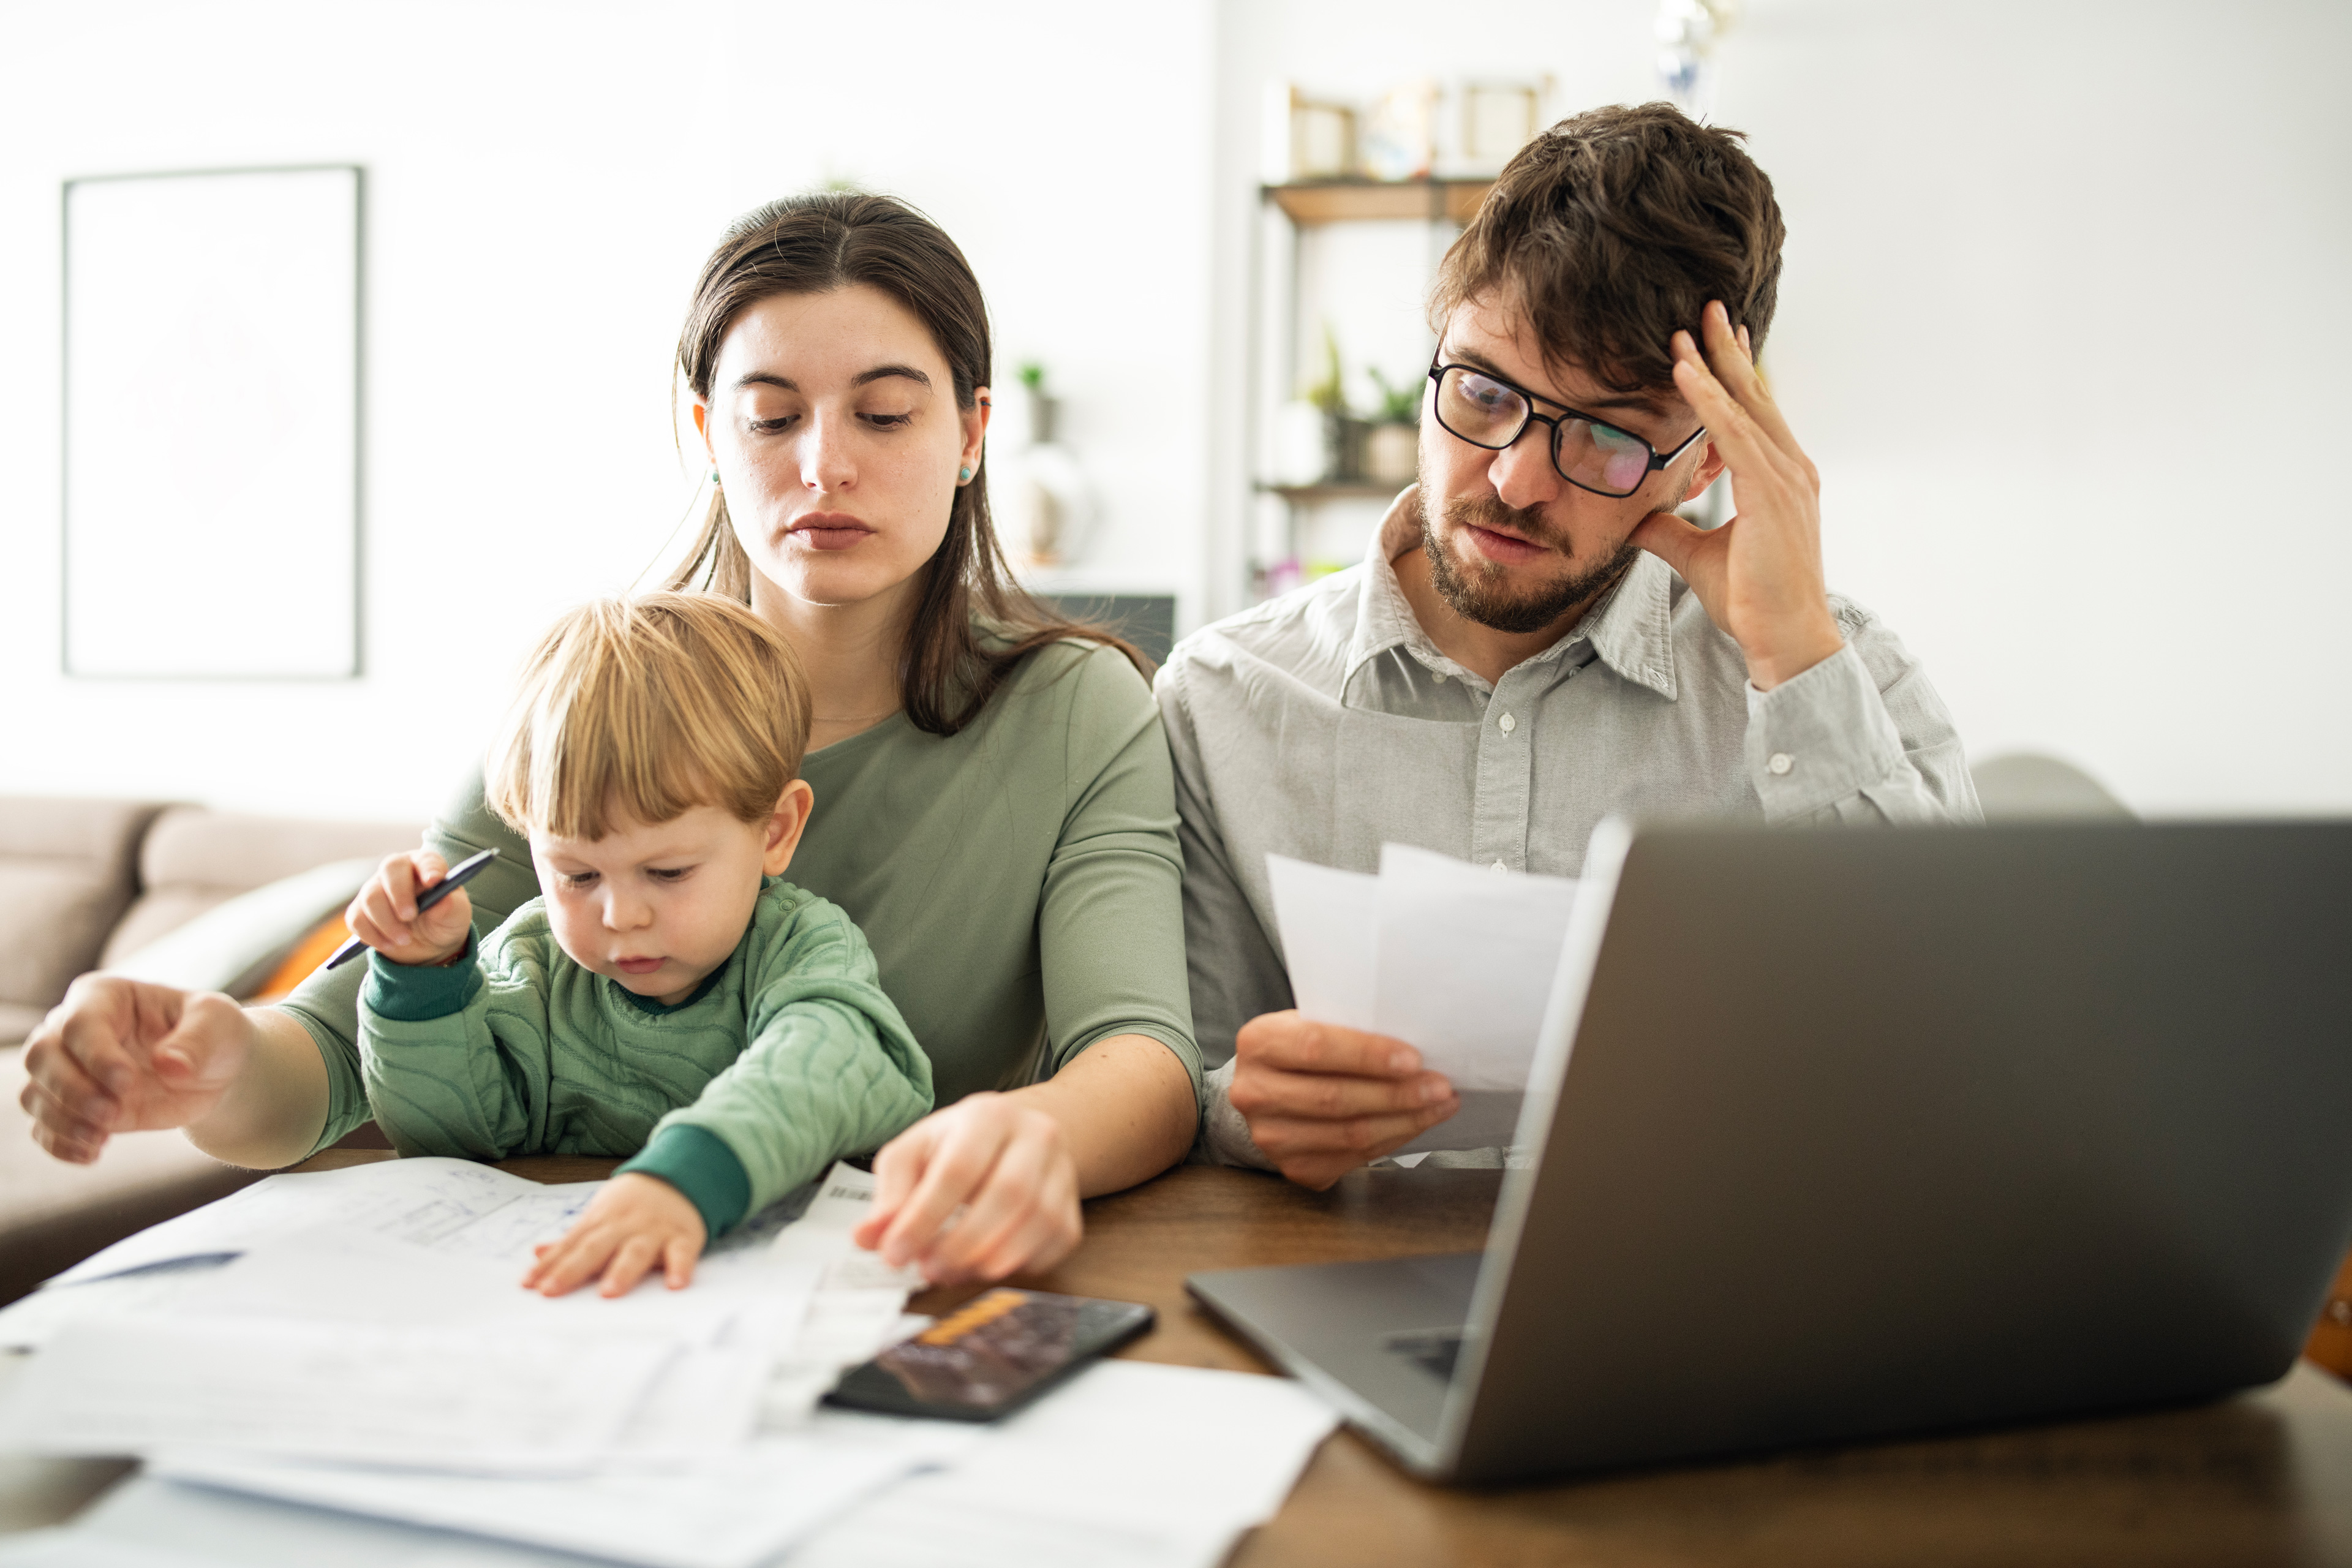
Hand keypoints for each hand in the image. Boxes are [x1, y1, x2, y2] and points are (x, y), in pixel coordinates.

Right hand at [19, 975, 256, 1162]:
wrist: (213, 1069)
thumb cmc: (212, 1034)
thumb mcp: (219, 1024)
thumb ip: (197, 1041)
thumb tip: (169, 1065)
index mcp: (105, 996)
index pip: (80, 1024)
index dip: (97, 1056)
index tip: (127, 1083)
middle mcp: (72, 1029)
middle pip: (41, 1056)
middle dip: (71, 1090)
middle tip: (112, 1113)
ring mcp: (68, 1070)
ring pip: (34, 1094)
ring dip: (62, 1121)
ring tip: (101, 1139)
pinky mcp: (72, 1107)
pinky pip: (43, 1127)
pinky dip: (60, 1144)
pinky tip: (91, 1154)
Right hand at [346, 849, 471, 966]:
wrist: (428, 943)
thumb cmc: (444, 920)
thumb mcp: (456, 916)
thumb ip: (452, 907)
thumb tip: (444, 900)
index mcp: (425, 865)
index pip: (426, 859)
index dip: (428, 868)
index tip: (433, 881)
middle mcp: (397, 872)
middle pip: (390, 870)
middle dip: (399, 895)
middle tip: (410, 917)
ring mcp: (375, 889)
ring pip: (370, 897)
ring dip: (386, 923)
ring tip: (405, 939)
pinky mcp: (360, 910)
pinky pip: (356, 919)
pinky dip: (371, 935)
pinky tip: (388, 944)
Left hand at [523, 1173, 705, 1297]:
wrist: (678, 1174)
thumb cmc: (633, 1204)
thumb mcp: (600, 1215)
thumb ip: (571, 1239)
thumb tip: (537, 1253)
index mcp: (602, 1221)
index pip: (571, 1245)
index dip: (549, 1265)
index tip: (530, 1285)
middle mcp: (625, 1225)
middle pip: (595, 1248)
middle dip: (572, 1269)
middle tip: (551, 1290)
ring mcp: (654, 1230)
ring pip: (635, 1251)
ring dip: (622, 1271)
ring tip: (608, 1292)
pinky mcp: (683, 1237)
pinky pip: (682, 1254)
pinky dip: (679, 1268)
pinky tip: (675, 1284)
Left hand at [852, 1093, 1081, 1285]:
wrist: (1018, 1135)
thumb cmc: (958, 1145)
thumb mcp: (915, 1153)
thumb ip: (891, 1193)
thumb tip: (867, 1237)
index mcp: (988, 1115)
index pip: (959, 1169)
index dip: (924, 1217)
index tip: (894, 1254)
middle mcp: (1035, 1136)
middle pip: (1009, 1194)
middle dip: (962, 1243)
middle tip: (927, 1269)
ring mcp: (1062, 1170)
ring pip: (1039, 1221)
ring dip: (991, 1259)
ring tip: (952, 1272)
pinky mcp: (1074, 1205)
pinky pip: (1057, 1241)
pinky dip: (1022, 1264)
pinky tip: (987, 1267)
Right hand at [1229, 1010, 1458, 1190]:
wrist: (1269, 1090)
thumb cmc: (1303, 1048)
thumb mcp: (1312, 1022)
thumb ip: (1347, 1028)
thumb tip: (1414, 1043)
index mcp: (1259, 1043)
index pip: (1316, 1047)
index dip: (1368, 1055)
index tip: (1414, 1059)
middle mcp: (1255, 1092)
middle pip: (1335, 1097)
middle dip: (1397, 1093)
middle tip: (1440, 1085)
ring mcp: (1272, 1137)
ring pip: (1349, 1133)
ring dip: (1405, 1120)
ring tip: (1441, 1104)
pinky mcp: (1294, 1167)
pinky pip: (1355, 1157)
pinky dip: (1393, 1139)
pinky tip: (1418, 1122)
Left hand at [1630, 299, 1843, 690]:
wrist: (1786, 638)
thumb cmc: (1752, 600)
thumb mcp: (1698, 554)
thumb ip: (1668, 529)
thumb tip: (1634, 517)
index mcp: (1780, 478)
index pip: (1754, 412)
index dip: (1734, 372)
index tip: (1715, 337)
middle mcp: (1791, 469)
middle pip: (1756, 395)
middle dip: (1730, 349)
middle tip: (1709, 306)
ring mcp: (1788, 478)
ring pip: (1745, 406)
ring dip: (1715, 364)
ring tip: (1689, 325)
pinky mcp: (1773, 494)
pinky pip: (1735, 435)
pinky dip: (1709, 402)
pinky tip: (1685, 374)